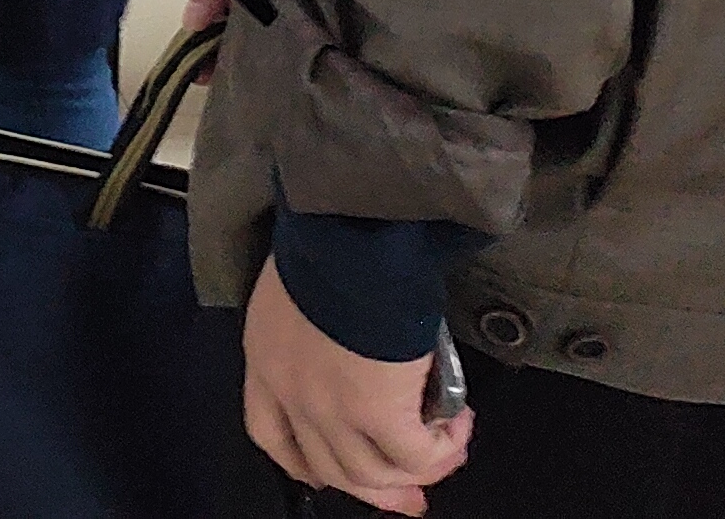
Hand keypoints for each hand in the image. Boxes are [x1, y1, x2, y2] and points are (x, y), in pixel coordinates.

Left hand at [242, 261, 469, 513]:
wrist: (348, 232)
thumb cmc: (330, 240)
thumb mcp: (299, 285)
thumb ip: (316, 326)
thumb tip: (356, 343)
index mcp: (264, 358)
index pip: (270, 433)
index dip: (307, 462)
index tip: (336, 474)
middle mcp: (290, 392)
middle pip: (327, 469)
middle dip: (377, 490)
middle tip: (412, 498)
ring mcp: (330, 408)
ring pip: (373, 475)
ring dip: (419, 469)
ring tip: (449, 444)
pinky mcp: (376, 412)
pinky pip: (416, 456)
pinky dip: (443, 451)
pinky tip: (460, 426)